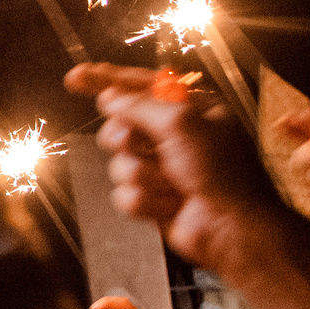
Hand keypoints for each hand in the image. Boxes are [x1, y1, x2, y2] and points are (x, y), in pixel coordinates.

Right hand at [64, 62, 287, 275]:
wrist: (234, 229)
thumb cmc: (223, 173)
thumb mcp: (182, 123)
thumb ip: (139, 106)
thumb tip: (109, 97)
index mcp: (191, 108)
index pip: (140, 85)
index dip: (105, 79)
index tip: (75, 78)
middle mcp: (176, 136)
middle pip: (120, 126)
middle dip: (126, 138)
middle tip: (138, 144)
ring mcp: (164, 169)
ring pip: (120, 164)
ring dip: (144, 175)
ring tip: (171, 184)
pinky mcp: (154, 199)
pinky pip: (124, 194)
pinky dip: (145, 202)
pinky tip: (169, 206)